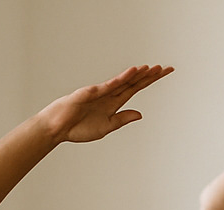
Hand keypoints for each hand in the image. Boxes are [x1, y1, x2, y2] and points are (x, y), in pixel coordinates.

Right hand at [40, 64, 174, 143]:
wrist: (58, 128)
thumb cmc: (78, 128)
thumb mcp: (107, 127)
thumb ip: (122, 119)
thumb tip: (140, 114)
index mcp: (114, 103)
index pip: (136, 88)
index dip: (150, 80)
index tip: (163, 73)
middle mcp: (110, 94)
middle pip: (133, 82)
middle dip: (149, 75)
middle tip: (165, 68)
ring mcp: (101, 92)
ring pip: (124, 81)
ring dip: (138, 75)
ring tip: (152, 68)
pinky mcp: (92, 93)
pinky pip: (110, 85)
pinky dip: (122, 78)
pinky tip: (133, 72)